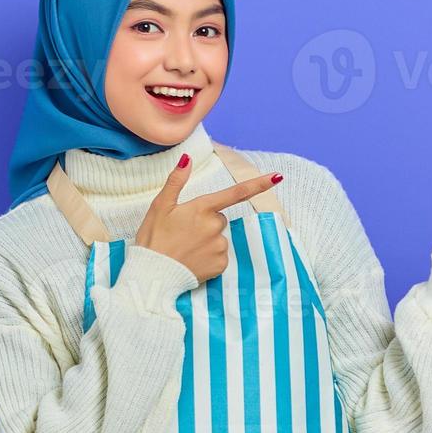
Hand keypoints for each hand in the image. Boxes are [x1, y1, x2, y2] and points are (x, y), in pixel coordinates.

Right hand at [135, 155, 283, 282]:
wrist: (153, 273)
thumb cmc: (154, 238)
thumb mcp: (160, 206)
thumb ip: (176, 181)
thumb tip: (187, 159)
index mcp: (202, 208)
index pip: (236, 193)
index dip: (258, 184)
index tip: (278, 177)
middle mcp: (215, 225)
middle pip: (219, 218)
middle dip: (206, 222)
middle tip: (184, 232)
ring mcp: (219, 246)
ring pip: (219, 237)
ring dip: (207, 240)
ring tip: (186, 247)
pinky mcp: (220, 264)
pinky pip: (220, 255)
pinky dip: (209, 257)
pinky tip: (193, 259)